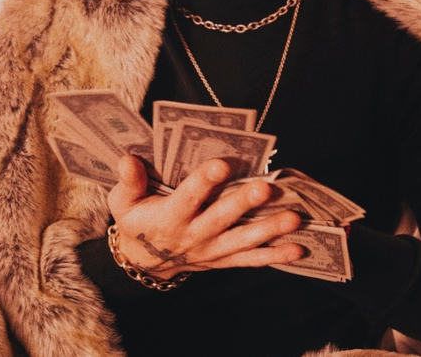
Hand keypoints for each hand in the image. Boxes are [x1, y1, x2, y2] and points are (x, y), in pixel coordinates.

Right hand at [107, 155, 302, 279]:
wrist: (143, 261)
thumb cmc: (136, 220)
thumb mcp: (123, 202)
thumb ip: (128, 181)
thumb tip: (128, 159)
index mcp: (168, 217)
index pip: (187, 197)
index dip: (203, 181)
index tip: (221, 164)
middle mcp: (192, 236)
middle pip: (220, 219)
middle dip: (243, 204)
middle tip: (265, 189)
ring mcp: (210, 250)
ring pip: (242, 240)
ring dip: (269, 230)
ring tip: (293, 218)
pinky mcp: (222, 260)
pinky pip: (251, 260)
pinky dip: (275, 256)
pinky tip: (298, 247)